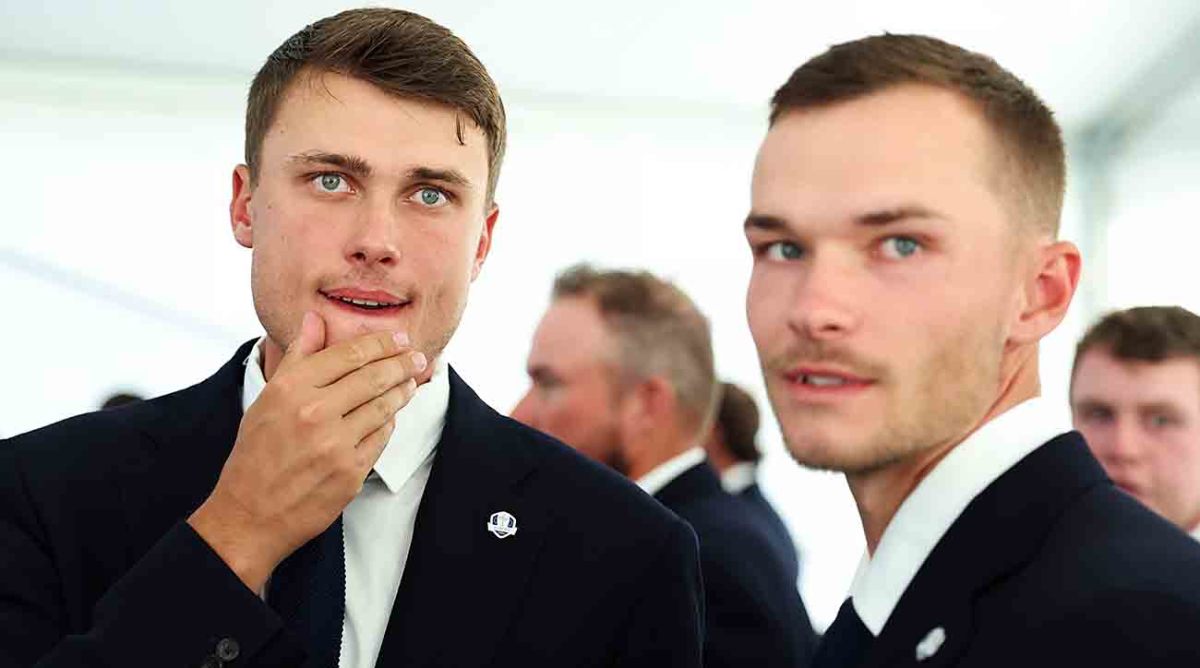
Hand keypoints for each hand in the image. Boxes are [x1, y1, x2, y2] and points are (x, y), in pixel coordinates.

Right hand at [187, 311, 425, 591]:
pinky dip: (388, 423)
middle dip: (402, 363)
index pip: (349, 354)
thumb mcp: (268, 398)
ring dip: (402, 391)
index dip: (380, 343)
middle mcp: (314, 413)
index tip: (397, 338)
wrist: (250, 514)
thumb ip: (298, 356)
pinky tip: (390, 416)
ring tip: (410, 382)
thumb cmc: (256, 453)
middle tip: (417, 356)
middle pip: (374, 377)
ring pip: (383, 407)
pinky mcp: (350, 472)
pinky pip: (381, 438)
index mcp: (291, 389)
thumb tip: (316, 318)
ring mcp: (335, 444)